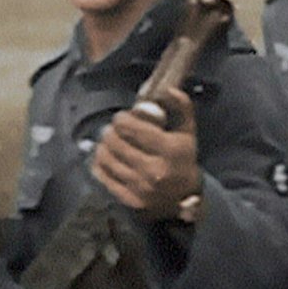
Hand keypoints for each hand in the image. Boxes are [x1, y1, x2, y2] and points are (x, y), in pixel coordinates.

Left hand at [92, 87, 201, 221]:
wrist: (184, 197)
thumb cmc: (183, 159)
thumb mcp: (188, 132)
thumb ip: (181, 107)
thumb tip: (167, 89)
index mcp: (170, 150)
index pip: (133, 128)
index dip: (123, 118)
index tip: (123, 117)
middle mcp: (154, 170)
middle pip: (116, 142)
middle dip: (111, 130)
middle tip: (114, 128)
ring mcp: (139, 187)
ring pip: (107, 158)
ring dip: (104, 145)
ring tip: (109, 140)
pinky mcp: (128, 199)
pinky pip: (103, 176)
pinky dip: (100, 162)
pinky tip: (105, 156)